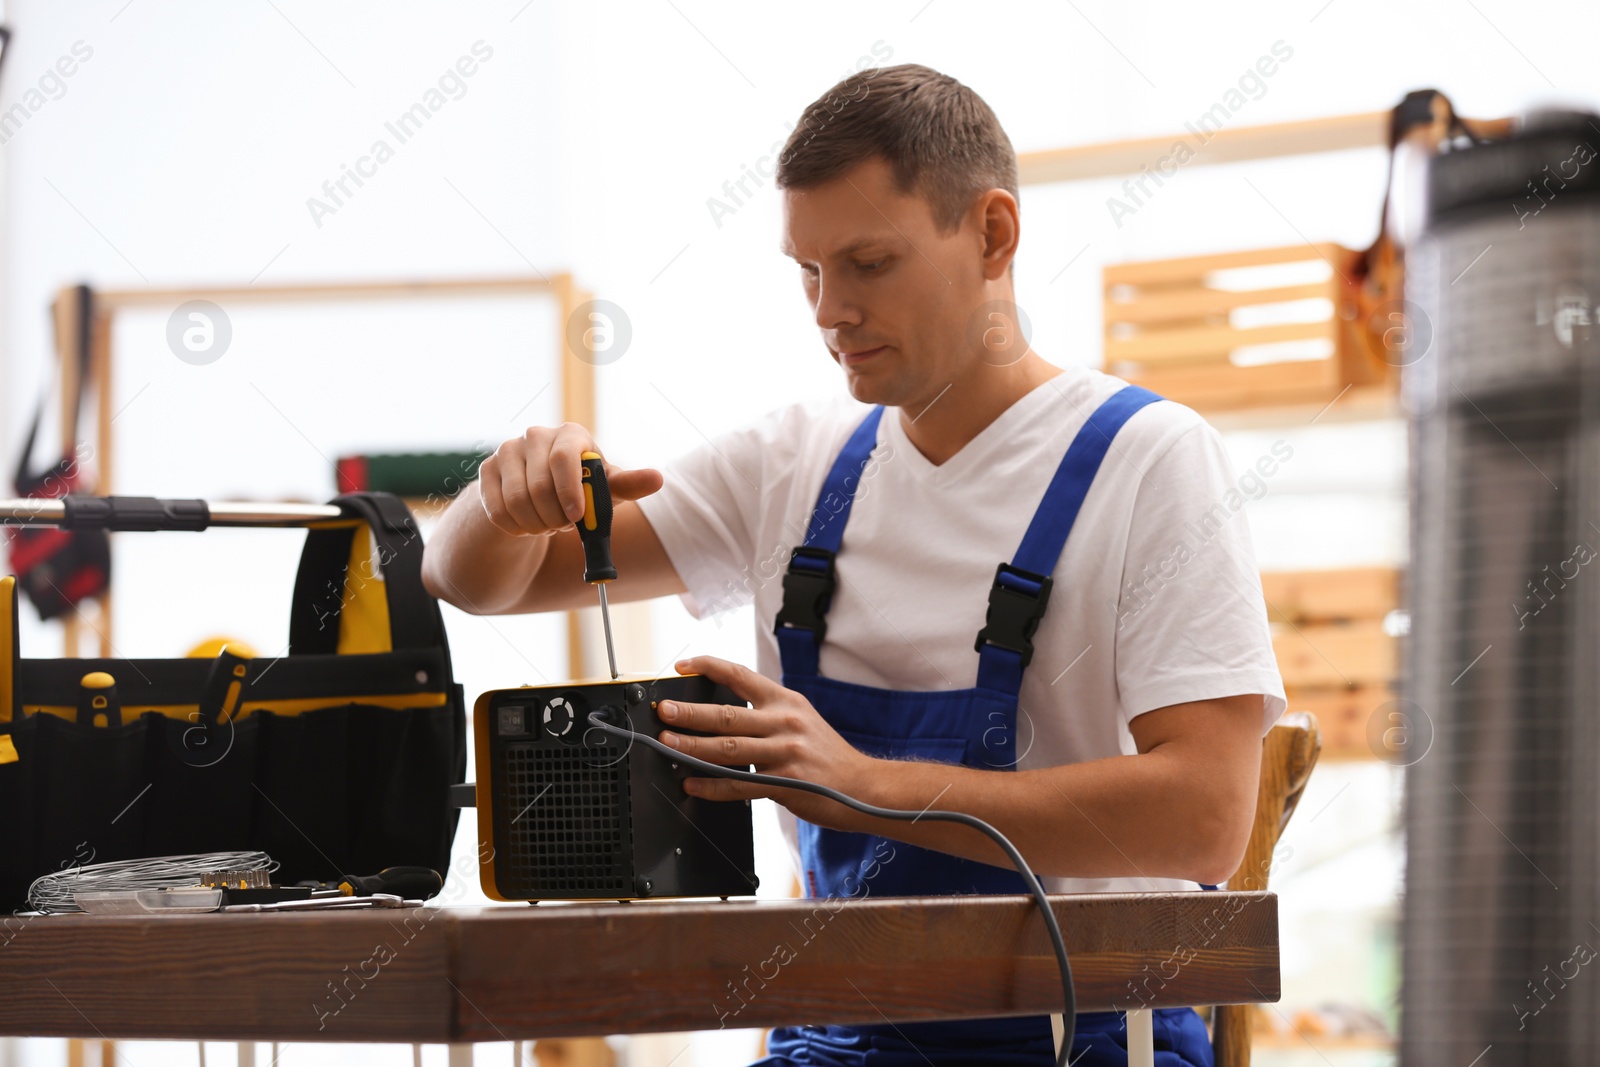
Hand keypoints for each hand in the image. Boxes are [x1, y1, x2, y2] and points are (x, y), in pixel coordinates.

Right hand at [477, 422, 661, 536]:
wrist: (541, 495)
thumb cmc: (583, 489)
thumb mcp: (605, 489)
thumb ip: (629, 485)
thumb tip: (657, 479)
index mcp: (570, 435)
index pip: (563, 458)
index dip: (568, 492)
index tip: (575, 518)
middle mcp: (536, 436)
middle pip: (539, 487)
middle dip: (555, 518)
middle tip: (565, 525)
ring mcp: (507, 450)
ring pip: (517, 502)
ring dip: (537, 525)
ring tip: (549, 524)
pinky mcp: (487, 470)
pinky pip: (499, 511)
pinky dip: (517, 529)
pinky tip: (528, 524)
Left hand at [657, 654, 874, 828]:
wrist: (865, 788)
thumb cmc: (827, 756)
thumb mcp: (802, 720)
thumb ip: (767, 714)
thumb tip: (721, 716)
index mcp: (786, 701)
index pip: (741, 675)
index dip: (708, 667)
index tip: (682, 666)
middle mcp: (785, 722)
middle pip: (728, 714)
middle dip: (690, 712)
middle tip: (664, 710)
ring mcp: (785, 753)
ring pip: (729, 748)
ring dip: (692, 747)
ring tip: (667, 745)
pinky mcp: (785, 783)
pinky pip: (740, 785)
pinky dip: (712, 786)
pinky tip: (692, 784)